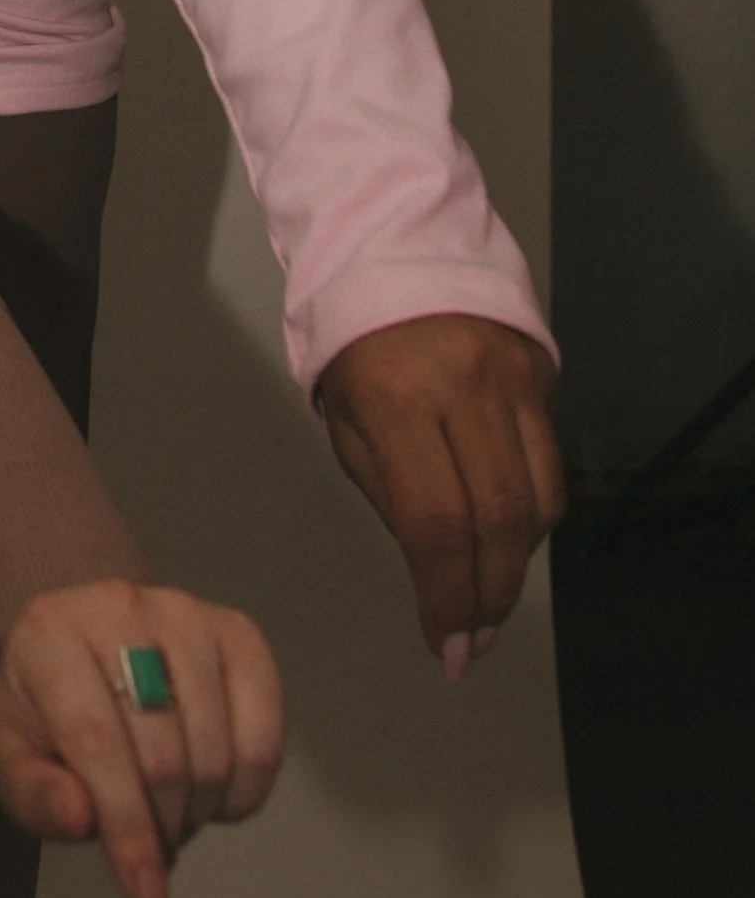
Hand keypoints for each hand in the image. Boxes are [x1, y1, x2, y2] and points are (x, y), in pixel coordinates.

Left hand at [0, 580, 282, 897]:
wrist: (81, 647)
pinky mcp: (237, 631)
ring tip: (172, 813)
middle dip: (162, 826)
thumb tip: (81, 818)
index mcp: (50, 635)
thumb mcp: (18, 758)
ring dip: (200, 809)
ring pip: (215, 748)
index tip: (146, 893)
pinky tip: (215, 794)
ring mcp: (187, 614)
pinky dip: (247, 786)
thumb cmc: (47, 709)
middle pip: (163, 753)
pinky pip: (265, 730)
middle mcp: (122, 608)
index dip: (127, 825)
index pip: (97, 740)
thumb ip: (36, 795)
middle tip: (150, 847)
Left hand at [317, 311, 563, 676]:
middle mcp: (464, 387)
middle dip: (489, 597)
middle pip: (499, 521)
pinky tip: (509, 541)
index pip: (436, 524)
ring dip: (516, 565)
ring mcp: (512, 377)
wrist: (395, 250)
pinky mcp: (543, 373)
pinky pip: (550, 466)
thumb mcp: (347, 422)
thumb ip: (392, 497)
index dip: (447, 597)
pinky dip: (534, 517)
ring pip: (537, 501)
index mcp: (397, 400)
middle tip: (475, 643)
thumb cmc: (353, 346)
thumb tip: (438, 578)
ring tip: (489, 601)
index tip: (447, 648)